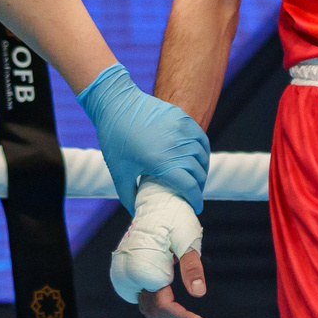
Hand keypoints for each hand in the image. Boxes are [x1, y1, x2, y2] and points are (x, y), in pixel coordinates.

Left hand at [73, 64, 210, 212]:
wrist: (115, 104)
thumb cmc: (114, 140)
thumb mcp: (118, 172)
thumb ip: (128, 196)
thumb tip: (137, 214)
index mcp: (161, 162)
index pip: (190, 186)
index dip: (195, 200)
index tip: (196, 207)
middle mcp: (175, 146)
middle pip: (199, 173)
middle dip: (198, 187)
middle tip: (193, 193)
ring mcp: (181, 129)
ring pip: (202, 156)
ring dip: (202, 169)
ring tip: (196, 178)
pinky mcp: (182, 117)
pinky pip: (201, 138)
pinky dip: (202, 151)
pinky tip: (197, 158)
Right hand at [110, 180, 208, 317]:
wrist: (155, 201)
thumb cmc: (172, 216)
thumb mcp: (187, 238)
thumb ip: (191, 267)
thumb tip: (199, 293)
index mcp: (142, 267)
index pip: (162, 306)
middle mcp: (130, 274)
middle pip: (154, 312)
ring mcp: (128, 275)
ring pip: (148, 309)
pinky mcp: (132, 275)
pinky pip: (146, 300)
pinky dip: (163, 312)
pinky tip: (178, 317)